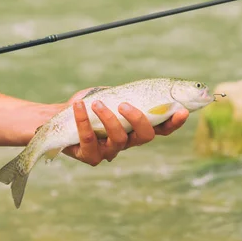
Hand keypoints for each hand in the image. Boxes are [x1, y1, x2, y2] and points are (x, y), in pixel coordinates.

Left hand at [62, 87, 189, 165]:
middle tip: (125, 105)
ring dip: (109, 119)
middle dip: (139, 120)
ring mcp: (109, 151)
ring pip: (119, 140)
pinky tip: (80, 107)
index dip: (174, 122)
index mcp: (136, 128)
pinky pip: (90, 139)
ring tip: (97, 104)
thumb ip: (125, 91)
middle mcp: (127, 142)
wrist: (59, 119)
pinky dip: (84, 121)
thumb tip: (139, 85)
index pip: (162, 128)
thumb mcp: (109, 94)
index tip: (182, 111)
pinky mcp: (90, 156)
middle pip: (145, 137)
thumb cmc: (88, 104)